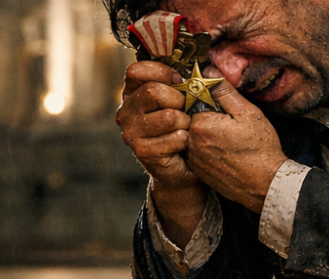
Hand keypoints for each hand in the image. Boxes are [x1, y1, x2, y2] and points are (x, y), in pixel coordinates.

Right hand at [117, 61, 205, 244]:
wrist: (183, 166)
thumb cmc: (183, 126)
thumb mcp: (182, 100)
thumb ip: (181, 80)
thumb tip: (202, 62)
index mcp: (133, 93)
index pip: (136, 70)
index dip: (162, 72)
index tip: (180, 80)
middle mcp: (126, 110)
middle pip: (153, 91)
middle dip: (178, 99)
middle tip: (186, 109)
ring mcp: (131, 132)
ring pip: (168, 116)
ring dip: (185, 122)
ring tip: (185, 128)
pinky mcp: (142, 151)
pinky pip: (174, 138)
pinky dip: (185, 140)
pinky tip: (183, 144)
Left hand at [185, 69, 288, 212]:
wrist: (265, 185)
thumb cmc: (260, 149)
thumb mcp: (248, 113)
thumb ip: (225, 91)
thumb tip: (209, 71)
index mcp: (200, 125)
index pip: (195, 102)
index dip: (212, 104)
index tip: (227, 112)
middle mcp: (191, 143)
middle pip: (193, 119)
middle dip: (209, 119)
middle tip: (231, 128)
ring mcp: (193, 159)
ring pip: (194, 136)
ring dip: (208, 136)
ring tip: (230, 142)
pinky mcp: (198, 172)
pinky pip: (196, 153)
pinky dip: (208, 151)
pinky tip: (226, 154)